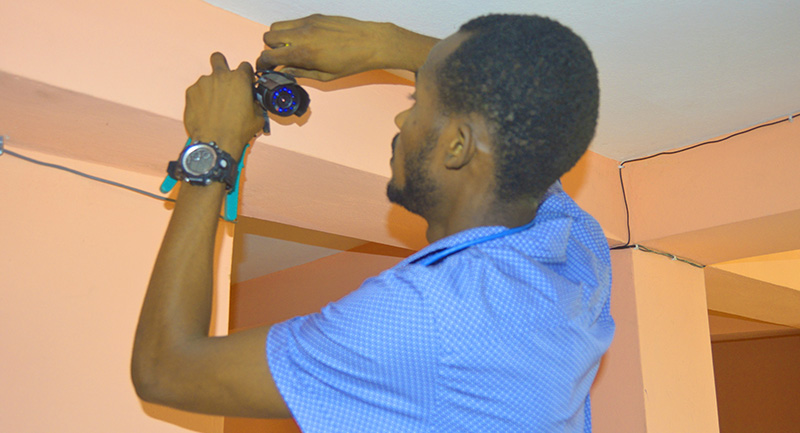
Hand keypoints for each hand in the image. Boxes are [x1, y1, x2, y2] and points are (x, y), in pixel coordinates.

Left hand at [184, 53, 264, 155]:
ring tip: (214, 107)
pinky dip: (201, 99)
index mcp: (239, 79)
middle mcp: (220, 76)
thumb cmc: (236, 131)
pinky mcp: (190, 92)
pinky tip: (205, 112)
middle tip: (224, 79)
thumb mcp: (258, 117)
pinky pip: (197, 92)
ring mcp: (203, 83)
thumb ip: (255, 103)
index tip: (245, 83)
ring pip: (207, 80)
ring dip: (211, 89)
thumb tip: (253, 102)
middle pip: (218, 58)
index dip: (246, 75)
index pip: (245, 66)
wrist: (215, 143)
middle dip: (221, 64)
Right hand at [257, 14, 437, 80]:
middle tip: (278, 57)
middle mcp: (302, 35)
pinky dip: (292, 31)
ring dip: (278, 38)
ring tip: (290, 48)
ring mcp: (308, 23)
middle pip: (268, 37)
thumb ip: (302, 73)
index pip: (269, 55)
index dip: (262, 63)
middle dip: (269, 48)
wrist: (371, 42)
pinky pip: (294, 22)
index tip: (263, 68)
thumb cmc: (352, 62)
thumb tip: (286, 71)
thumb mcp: (325, 76)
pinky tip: (304, 41)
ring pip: (278, 26)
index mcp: (304, 53)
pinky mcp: (315, 17)